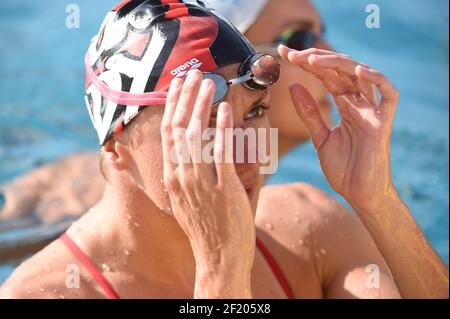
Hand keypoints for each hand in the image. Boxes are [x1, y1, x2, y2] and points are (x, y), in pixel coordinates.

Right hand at [160, 70, 254, 296]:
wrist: (219, 259)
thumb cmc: (207, 228)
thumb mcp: (187, 199)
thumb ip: (188, 173)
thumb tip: (194, 150)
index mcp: (172, 177)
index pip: (168, 134)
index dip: (172, 106)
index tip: (178, 86)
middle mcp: (181, 177)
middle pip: (178, 128)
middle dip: (185, 97)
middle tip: (194, 74)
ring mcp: (200, 183)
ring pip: (196, 135)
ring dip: (202, 104)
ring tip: (209, 82)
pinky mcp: (223, 189)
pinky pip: (221, 152)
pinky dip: (222, 128)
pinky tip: (225, 109)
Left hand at [279, 46, 399, 211]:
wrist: (359, 195)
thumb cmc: (344, 168)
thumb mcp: (320, 137)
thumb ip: (309, 113)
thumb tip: (293, 86)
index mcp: (345, 106)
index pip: (326, 76)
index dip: (307, 63)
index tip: (284, 55)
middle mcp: (359, 104)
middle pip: (340, 71)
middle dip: (315, 59)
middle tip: (291, 54)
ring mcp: (373, 112)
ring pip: (362, 75)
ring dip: (338, 64)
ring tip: (312, 60)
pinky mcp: (383, 123)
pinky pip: (389, 95)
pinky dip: (377, 80)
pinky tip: (357, 71)